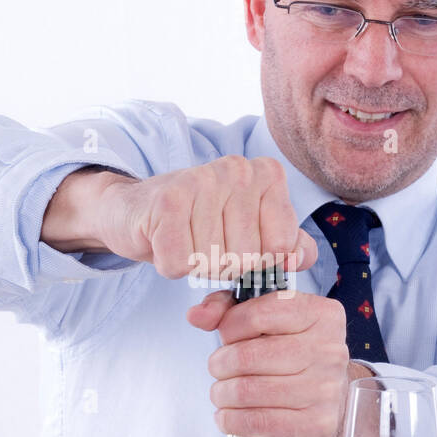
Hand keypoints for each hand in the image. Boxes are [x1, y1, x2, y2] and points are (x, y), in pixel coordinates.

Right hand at [47, 155, 318, 279]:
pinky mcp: (167, 201)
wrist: (137, 210)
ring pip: (213, 263)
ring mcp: (202, 180)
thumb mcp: (252, 232)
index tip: (239, 245)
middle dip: (224, 267)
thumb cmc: (202, 225)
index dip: (258, 263)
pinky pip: (180, 264)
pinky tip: (166, 241)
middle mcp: (239, 169)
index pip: (280, 249)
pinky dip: (170, 266)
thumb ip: (287, 246)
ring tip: (186, 239)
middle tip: (205, 243)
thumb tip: (300, 258)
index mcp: (268, 175)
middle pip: (247, 259)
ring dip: (196, 266)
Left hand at [187, 287, 368, 436]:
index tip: (228, 337)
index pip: (257, 314)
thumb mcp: (271, 321)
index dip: (229, 327)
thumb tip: (197, 315)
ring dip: (222, 394)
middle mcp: (328, 350)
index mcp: (321, 315)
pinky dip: (231, 419)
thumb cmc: (296, 358)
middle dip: (219, 364)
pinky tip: (227, 415)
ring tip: (222, 393)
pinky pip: (257, 422)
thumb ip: (230, 308)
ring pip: (247, 391)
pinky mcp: (315, 424)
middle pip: (246, 356)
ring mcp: (324, 389)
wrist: (336, 404)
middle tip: (219, 370)